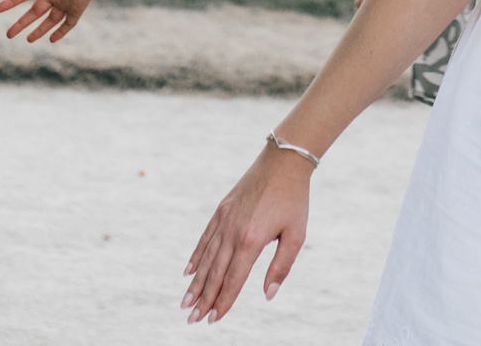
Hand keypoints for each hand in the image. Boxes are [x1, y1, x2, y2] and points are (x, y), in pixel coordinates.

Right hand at [0, 0, 111, 42]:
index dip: (10, 2)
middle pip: (34, 11)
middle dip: (21, 23)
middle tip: (8, 34)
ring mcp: (65, 0)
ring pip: (50, 20)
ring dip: (38, 30)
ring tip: (26, 40)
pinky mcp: (77, 7)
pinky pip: (68, 23)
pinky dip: (60, 32)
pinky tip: (51, 39)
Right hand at [183, 144, 313, 321]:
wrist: (283, 161)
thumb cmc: (293, 200)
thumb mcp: (296, 235)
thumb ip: (281, 267)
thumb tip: (268, 295)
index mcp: (251, 240)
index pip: (233, 279)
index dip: (223, 301)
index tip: (213, 319)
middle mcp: (232, 231)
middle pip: (215, 272)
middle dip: (203, 298)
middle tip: (191, 319)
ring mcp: (224, 219)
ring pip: (206, 257)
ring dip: (195, 282)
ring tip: (185, 302)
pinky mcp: (222, 209)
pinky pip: (205, 238)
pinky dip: (196, 256)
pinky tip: (188, 272)